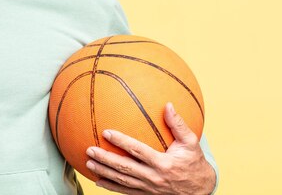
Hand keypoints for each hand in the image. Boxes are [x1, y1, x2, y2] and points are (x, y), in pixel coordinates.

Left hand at [85, 103, 215, 194]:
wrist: (201, 189)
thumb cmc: (194, 162)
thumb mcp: (191, 142)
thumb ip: (178, 124)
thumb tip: (168, 104)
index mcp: (163, 163)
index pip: (138, 150)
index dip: (121, 142)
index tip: (106, 132)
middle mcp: (155, 177)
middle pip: (125, 168)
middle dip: (105, 160)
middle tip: (89, 150)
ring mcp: (150, 188)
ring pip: (123, 181)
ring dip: (104, 173)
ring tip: (89, 164)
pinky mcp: (147, 194)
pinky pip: (127, 191)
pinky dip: (112, 187)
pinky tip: (98, 181)